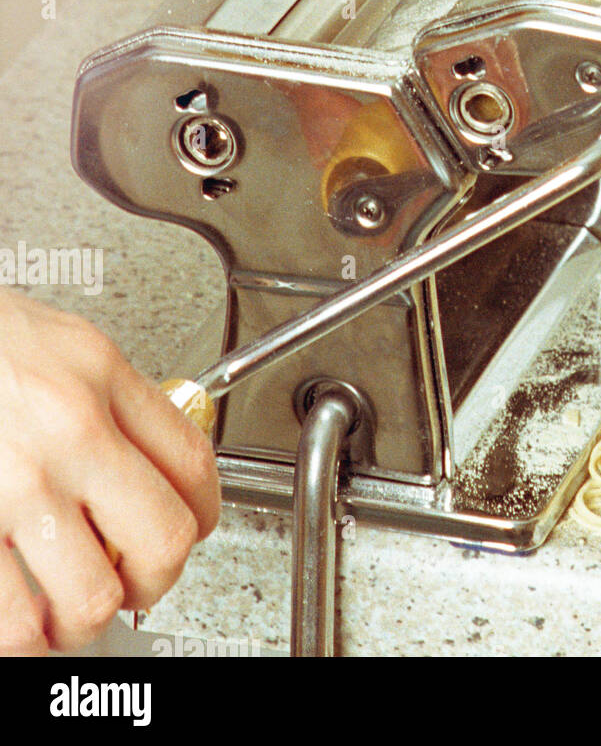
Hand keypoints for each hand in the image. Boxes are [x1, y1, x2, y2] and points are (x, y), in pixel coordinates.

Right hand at [0, 289, 219, 653]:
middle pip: (161, 538)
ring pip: (92, 595)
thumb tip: (148, 455)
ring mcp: (15, 484)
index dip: (203, 514)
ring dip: (86, 620)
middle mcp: (68, 429)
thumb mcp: (63, 343)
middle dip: (156, 578)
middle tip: (136, 582)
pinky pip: (13, 618)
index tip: (191, 530)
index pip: (193, 462)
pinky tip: (22, 620)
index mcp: (99, 376)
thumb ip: (111, 397)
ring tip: (72, 612)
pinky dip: (24, 636)